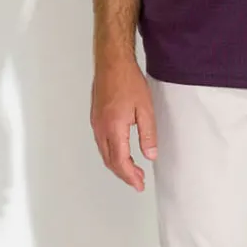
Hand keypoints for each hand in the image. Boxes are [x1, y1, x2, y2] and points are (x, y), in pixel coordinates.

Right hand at [91, 54, 158, 190]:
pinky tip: (122, 152)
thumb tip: (150, 155)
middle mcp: (101, 128)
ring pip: (104, 153)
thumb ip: (148, 134)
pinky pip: (101, 143)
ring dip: (118, 165)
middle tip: (138, 181)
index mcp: (114, 128)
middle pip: (110, 161)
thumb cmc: (128, 81)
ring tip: (133, 170)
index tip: (139, 184)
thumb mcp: (145, 109)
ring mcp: (96, 123)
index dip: (130, 176)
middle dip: (124, 174)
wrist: (111, 62)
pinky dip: (111, 154)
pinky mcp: (96, 118)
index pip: (120, 161)